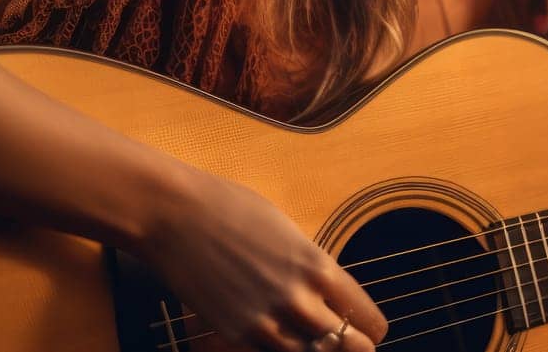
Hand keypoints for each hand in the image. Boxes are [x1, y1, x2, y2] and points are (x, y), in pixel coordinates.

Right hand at [135, 166, 388, 351]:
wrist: (176, 216)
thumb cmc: (231, 209)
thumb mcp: (289, 232)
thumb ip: (312, 267)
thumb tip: (327, 293)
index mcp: (319, 267)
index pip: (366, 318)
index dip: (371, 327)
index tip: (369, 328)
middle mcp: (299, 300)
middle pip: (348, 347)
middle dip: (352, 346)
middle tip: (351, 344)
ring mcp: (266, 322)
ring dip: (315, 350)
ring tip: (316, 343)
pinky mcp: (235, 334)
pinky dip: (280, 350)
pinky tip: (280, 339)